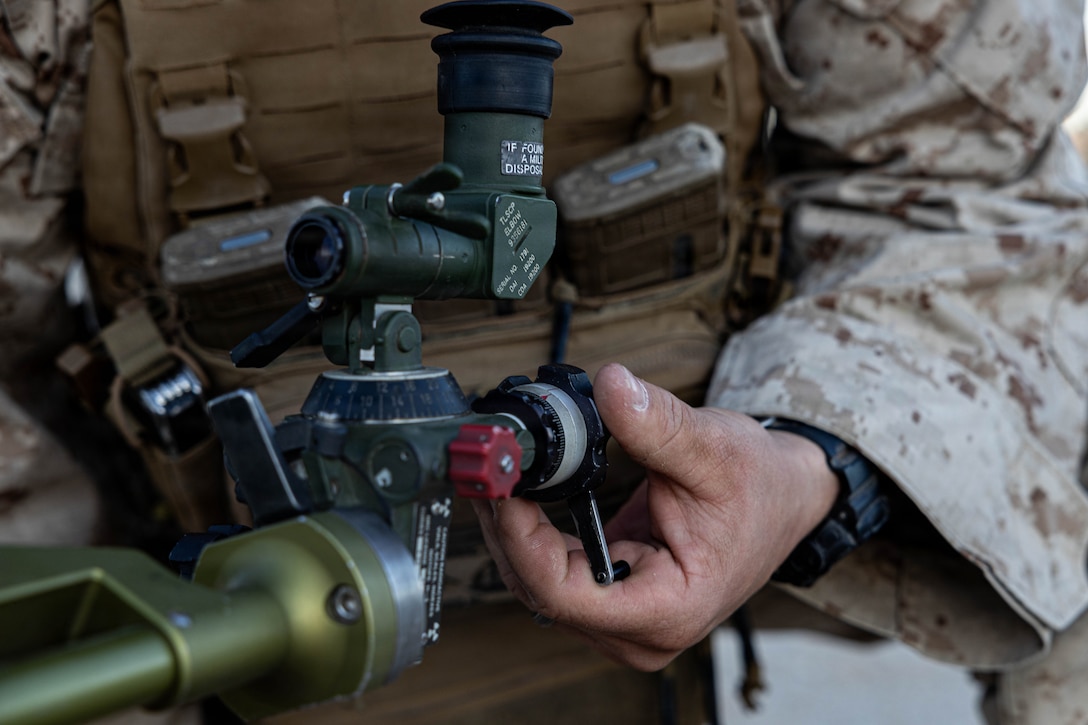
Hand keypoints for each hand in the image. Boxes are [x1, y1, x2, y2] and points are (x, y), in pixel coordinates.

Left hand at [473, 363, 838, 669]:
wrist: (783, 496)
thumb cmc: (761, 487)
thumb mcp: (714, 450)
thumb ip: (658, 425)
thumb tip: (610, 387)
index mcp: (668, 609)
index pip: (565, 593)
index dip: (521, 538)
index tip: (503, 486)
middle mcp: (640, 628)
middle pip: (540, 588)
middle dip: (506, 526)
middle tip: (487, 465)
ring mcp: (622, 615)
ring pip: (538, 582)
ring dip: (511, 527)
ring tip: (498, 470)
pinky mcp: (611, 593)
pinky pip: (552, 569)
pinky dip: (530, 530)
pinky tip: (518, 490)